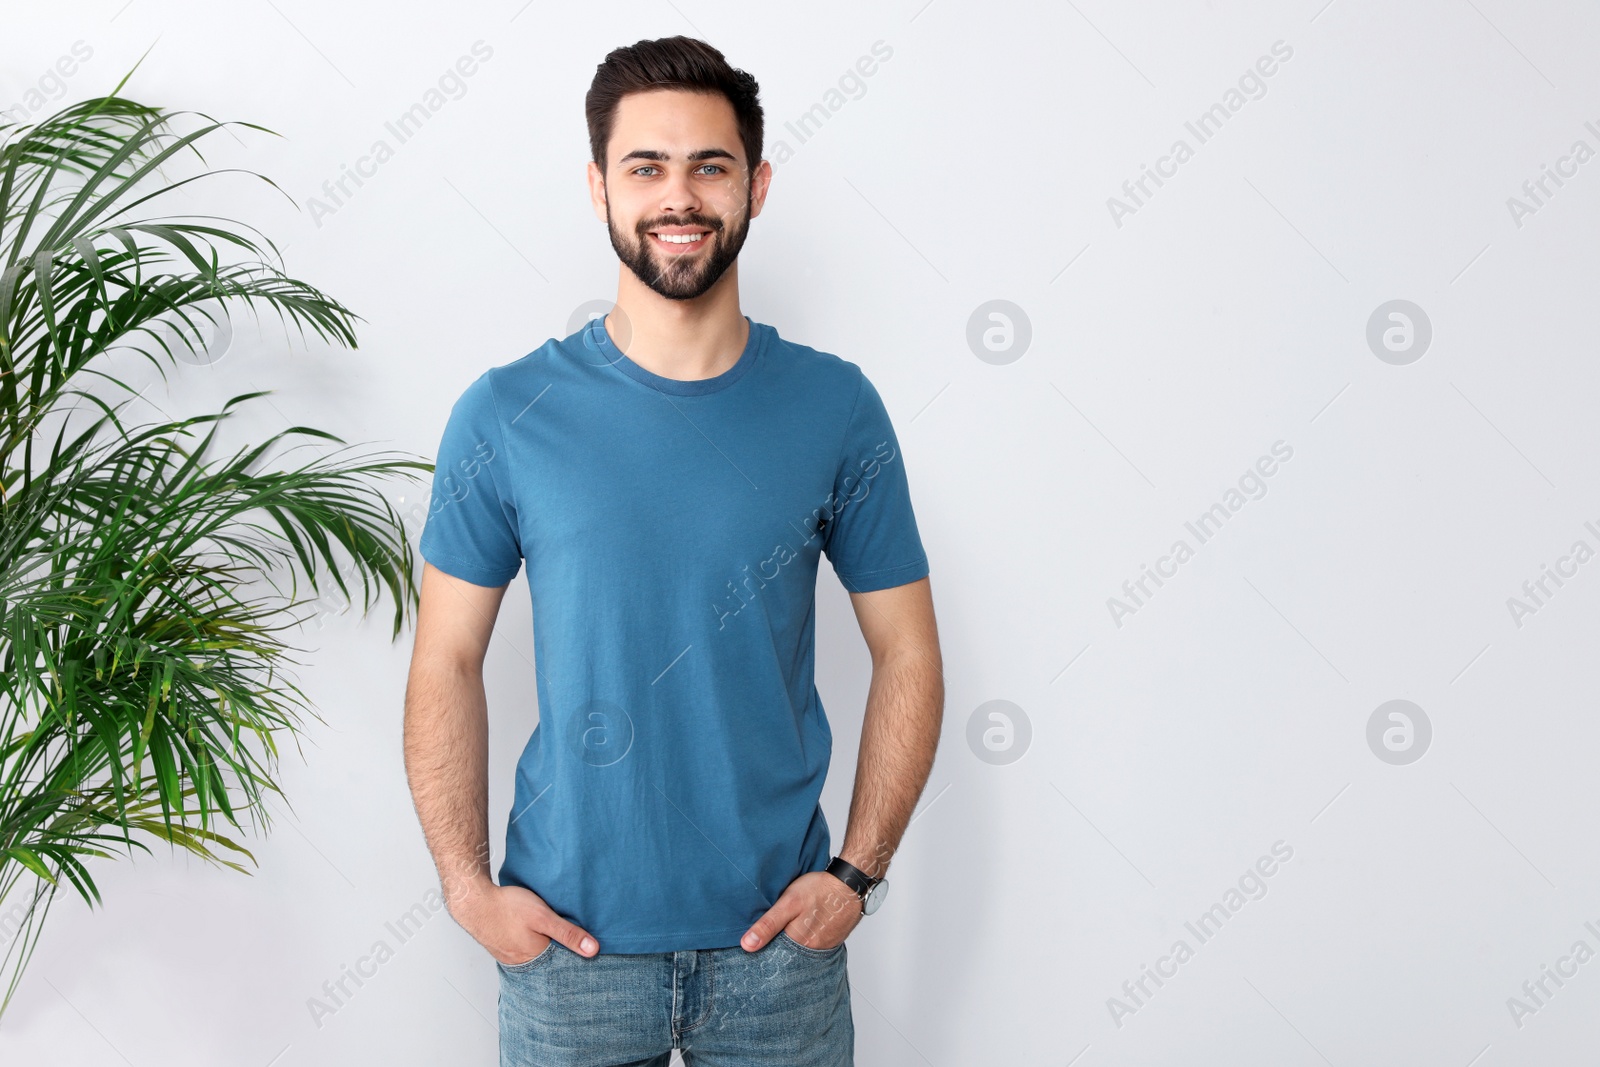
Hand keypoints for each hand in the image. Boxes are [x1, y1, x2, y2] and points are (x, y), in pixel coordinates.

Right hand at [450, 881, 598, 963]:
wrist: (474, 901)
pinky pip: (523, 951)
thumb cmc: (507, 907)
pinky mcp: (503, 948)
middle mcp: (523, 963)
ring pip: (536, 956)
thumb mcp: (543, 916)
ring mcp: (511, 957)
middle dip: (561, 955)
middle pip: (549, 962)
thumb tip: (593, 950)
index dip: (576, 958)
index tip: (590, 953)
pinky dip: (531, 944)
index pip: (563, 966)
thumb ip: (568, 933)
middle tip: (574, 944)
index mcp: (536, 959)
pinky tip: (534, 934)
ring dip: (545, 948)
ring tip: (554, 938)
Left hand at [739, 870, 862, 951]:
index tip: (753, 945)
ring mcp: (824, 947)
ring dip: (792, 943)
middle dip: (777, 947)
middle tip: (770, 934)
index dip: (762, 950)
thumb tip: (747, 945)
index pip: (773, 957)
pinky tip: (803, 926)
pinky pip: (813, 945)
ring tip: (787, 929)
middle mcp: (812, 950)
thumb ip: (768, 925)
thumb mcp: (788, 902)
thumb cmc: (821, 890)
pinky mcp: (831, 941)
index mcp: (798, 943)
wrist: (851, 884)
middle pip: (787, 956)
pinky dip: (806, 939)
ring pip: (800, 950)